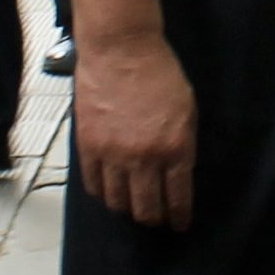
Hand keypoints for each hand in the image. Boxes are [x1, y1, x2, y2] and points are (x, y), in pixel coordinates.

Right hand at [64, 24, 198, 228]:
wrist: (121, 48)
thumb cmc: (159, 73)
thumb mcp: (186, 109)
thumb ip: (182, 145)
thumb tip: (177, 174)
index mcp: (175, 148)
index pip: (178, 198)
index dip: (178, 217)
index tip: (179, 225)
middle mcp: (144, 157)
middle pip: (146, 209)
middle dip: (153, 219)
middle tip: (156, 219)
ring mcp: (113, 154)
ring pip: (117, 202)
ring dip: (127, 208)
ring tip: (132, 205)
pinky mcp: (88, 146)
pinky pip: (93, 185)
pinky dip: (102, 193)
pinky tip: (109, 191)